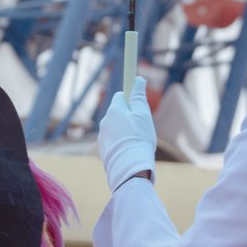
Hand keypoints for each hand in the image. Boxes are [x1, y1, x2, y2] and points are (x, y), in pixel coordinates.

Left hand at [98, 77, 156, 192]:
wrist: (129, 166)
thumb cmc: (138, 138)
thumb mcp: (143, 115)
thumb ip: (139, 97)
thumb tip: (138, 80)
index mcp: (114, 110)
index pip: (120, 96)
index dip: (130, 97)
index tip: (137, 99)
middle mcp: (105, 121)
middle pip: (119, 112)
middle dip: (130, 116)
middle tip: (142, 126)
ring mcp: (103, 136)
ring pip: (117, 128)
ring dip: (126, 131)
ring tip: (138, 141)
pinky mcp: (104, 150)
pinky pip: (114, 141)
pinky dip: (122, 143)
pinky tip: (131, 151)